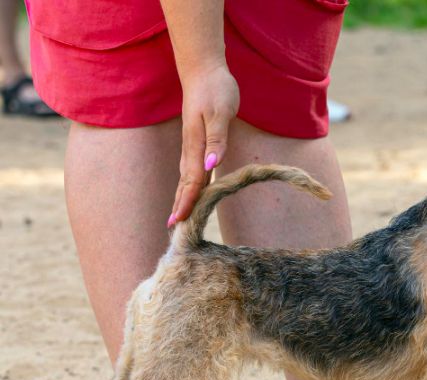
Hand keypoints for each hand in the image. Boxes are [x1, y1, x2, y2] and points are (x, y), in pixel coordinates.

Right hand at [168, 62, 238, 224]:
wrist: (204, 71)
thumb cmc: (216, 90)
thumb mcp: (221, 113)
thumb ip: (217, 140)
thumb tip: (211, 165)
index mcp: (196, 144)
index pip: (192, 180)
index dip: (187, 202)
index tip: (180, 222)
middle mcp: (191, 148)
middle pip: (185, 184)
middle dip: (180, 207)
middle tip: (175, 232)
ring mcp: (192, 146)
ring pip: (186, 178)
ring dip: (182, 199)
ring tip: (178, 219)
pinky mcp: (197, 142)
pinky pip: (192, 170)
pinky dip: (189, 186)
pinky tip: (189, 194)